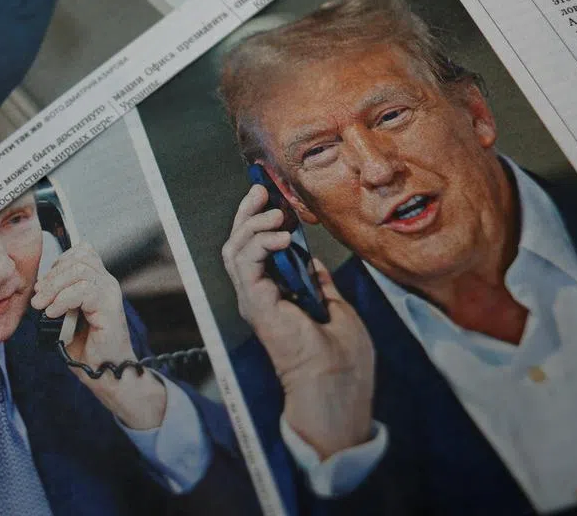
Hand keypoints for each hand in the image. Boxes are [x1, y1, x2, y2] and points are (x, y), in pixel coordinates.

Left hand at [30, 243, 166, 429]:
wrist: (106, 372)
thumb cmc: (88, 348)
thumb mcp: (67, 317)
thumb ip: (58, 298)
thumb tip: (39, 288)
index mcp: (98, 282)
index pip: (82, 252)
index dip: (60, 262)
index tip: (44, 285)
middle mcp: (107, 283)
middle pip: (78, 258)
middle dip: (52, 276)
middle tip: (38, 298)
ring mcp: (110, 294)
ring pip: (80, 271)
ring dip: (54, 287)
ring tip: (43, 306)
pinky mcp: (110, 308)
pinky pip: (84, 291)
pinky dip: (63, 300)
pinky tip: (54, 313)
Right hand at [222, 184, 374, 458]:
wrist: (338, 386)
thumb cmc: (341, 358)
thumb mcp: (334, 307)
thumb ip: (318, 283)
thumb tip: (310, 261)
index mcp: (274, 297)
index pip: (255, 250)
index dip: (260, 221)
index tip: (274, 199)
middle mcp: (257, 296)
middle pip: (238, 244)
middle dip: (247, 214)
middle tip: (261, 191)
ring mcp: (254, 300)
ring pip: (235, 250)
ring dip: (253, 225)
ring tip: (277, 217)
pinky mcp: (255, 304)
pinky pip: (245, 264)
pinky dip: (259, 244)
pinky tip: (281, 238)